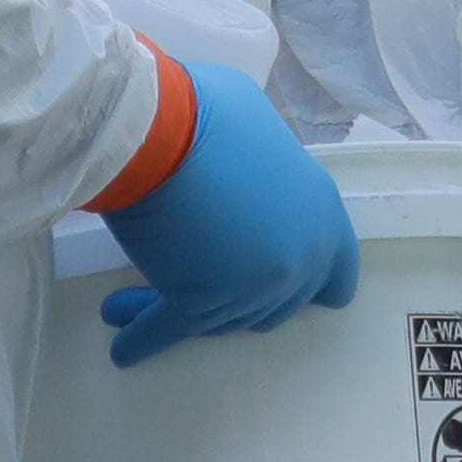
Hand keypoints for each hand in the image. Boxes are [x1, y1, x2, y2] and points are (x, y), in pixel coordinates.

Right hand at [97, 63, 357, 367]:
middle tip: (200, 282)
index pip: (336, 273)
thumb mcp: (258, 127)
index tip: (298, 290)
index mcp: (320, 213)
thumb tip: (241, 177)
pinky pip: (170, 330)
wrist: (157, 132)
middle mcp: (297, 258)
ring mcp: (250, 288)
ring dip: (175, 307)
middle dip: (239, 298)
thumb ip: (265, 173)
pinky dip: (145, 338)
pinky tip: (124, 348)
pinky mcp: (198, 305)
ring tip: (128, 302)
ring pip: (218, 318)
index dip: (316, 283)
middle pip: (276, 304)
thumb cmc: (206, 113)